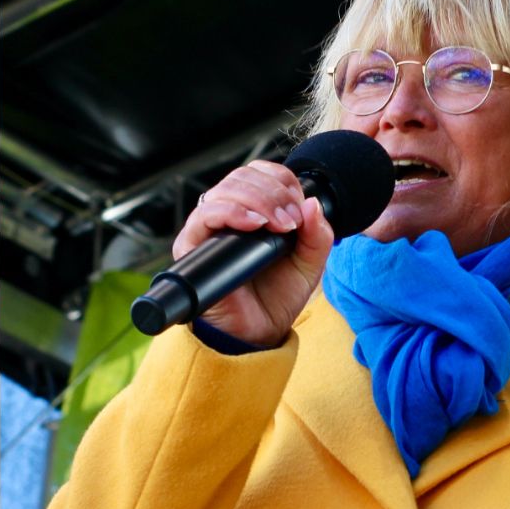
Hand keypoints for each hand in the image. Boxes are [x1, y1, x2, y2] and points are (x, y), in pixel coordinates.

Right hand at [174, 160, 336, 346]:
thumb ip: (317, 235)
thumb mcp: (309, 264)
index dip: (282, 181)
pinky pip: (205, 214)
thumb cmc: (276, 300)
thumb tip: (313, 204)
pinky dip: (232, 212)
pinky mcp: (191, 245)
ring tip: (278, 225)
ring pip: (226, 189)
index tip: (299, 206)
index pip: (260, 173)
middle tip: (291, 221)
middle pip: (243, 176)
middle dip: (273, 192)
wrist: (256, 334)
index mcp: (251, 211)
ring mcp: (207, 229)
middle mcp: (226, 215)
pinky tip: (254, 225)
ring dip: (258, 200)